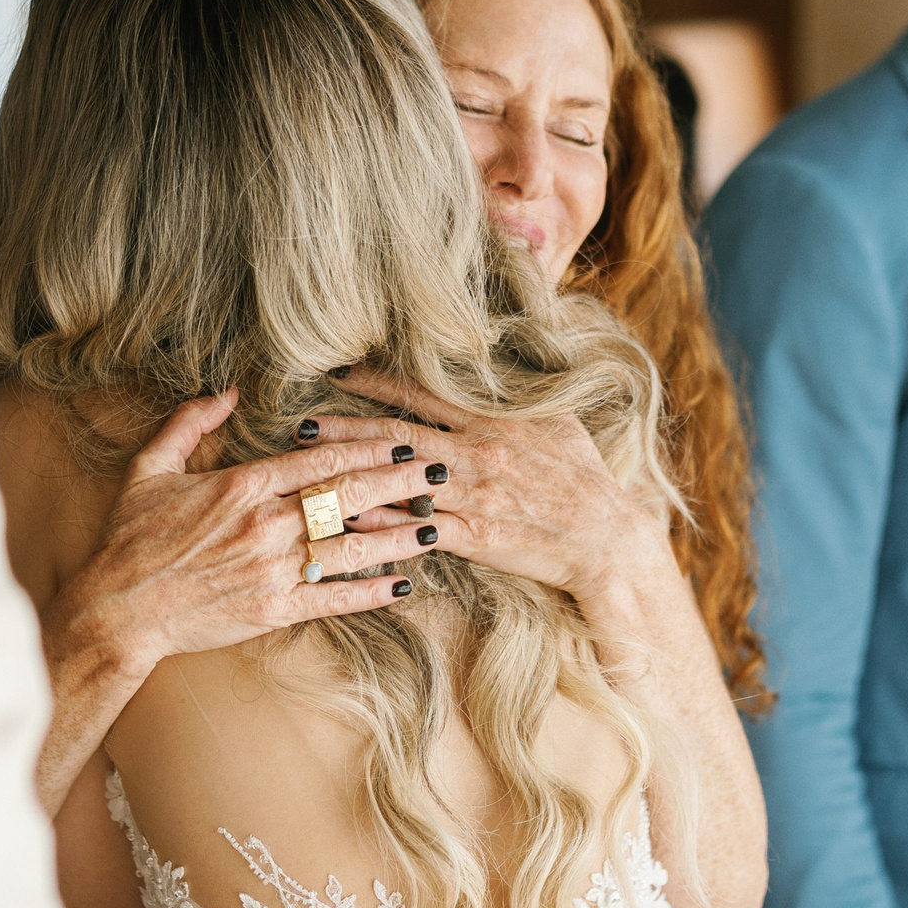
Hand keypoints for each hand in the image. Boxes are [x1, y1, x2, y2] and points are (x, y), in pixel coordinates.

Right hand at [44, 390, 445, 680]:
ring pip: (349, 547)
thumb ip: (190, 424)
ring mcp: (272, 569)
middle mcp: (264, 524)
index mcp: (241, 485)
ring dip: (397, 537)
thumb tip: (227, 391)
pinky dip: (371, 592)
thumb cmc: (131, 539)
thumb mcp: (149, 468)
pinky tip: (402, 585)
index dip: (368, 447)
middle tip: (439, 471)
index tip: (403, 440)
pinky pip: (334, 599)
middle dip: (399, 482)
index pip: (320, 459)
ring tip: (435, 527)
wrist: (119, 609)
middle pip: (346, 496)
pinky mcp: (273, 609)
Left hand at [311, 367, 670, 602]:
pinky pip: (412, 528)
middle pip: (393, 436)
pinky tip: (344, 520)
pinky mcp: (471, 535)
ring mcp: (469, 495)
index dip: (376, 382)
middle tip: (301, 422)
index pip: (421, 393)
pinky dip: (378, 524)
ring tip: (308, 473)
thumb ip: (517, 398)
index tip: (341, 372)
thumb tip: (494, 369)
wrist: (605, 537)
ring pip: (395, 482)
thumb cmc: (582, 477)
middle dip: (343, 428)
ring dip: (348, 476)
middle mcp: (473, 453)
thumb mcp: (557, 421)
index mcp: (491, 421)